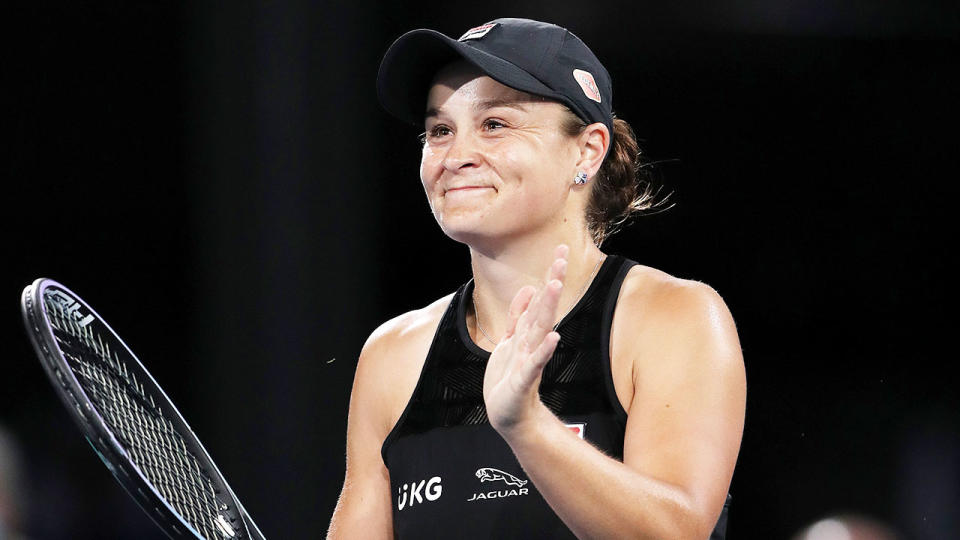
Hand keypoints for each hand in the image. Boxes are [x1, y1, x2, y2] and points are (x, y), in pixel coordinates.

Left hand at [483, 245, 568, 434]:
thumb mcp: (509, 340)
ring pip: (539, 330)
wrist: (508, 414)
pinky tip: (554, 337)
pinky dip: (544, 350)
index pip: (541, 299)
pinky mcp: (524, 380)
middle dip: (552, 283)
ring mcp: (529, 360)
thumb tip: (530, 288)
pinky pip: (535, 362)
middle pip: (543, 309)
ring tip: (555, 286)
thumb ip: (518, 315)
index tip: (560, 250)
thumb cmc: (509, 377)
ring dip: (547, 308)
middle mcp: (532, 343)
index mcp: (527, 333)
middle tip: (561, 258)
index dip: (550, 275)